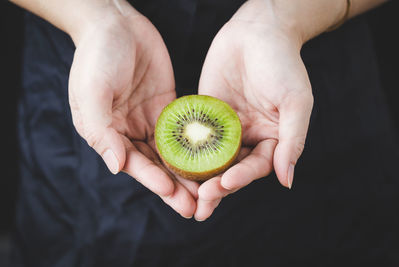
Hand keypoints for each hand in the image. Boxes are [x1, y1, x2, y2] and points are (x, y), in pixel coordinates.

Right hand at [68, 5, 197, 217]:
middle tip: (195, 206)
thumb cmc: (97, 56)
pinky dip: (197, 146)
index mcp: (109, 134)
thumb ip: (102, 130)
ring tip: (208, 191)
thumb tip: (116, 167)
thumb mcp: (92, 92)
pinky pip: (184, 129)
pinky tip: (214, 158)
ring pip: (173, 154)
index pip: (133, 163)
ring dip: (189, 173)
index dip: (152, 180)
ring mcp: (151, 120)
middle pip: (155, 165)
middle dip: (175, 187)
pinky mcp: (169, 107)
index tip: (172, 193)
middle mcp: (130, 132)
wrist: (115, 24)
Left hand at [195, 0, 312, 220]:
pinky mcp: (205, 114)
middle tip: (199, 204)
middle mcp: (246, 138)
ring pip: (208, 158)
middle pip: (230, 169)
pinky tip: (168, 164)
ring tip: (181, 196)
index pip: (255, 167)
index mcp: (271, 139)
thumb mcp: (296, 101)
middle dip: (215, 187)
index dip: (241, 178)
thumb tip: (286, 180)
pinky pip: (193, 134)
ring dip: (196, 178)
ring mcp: (224, 128)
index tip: (225, 184)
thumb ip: (292, 140)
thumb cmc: (283, 63)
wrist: (257, 31)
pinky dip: (182, 150)